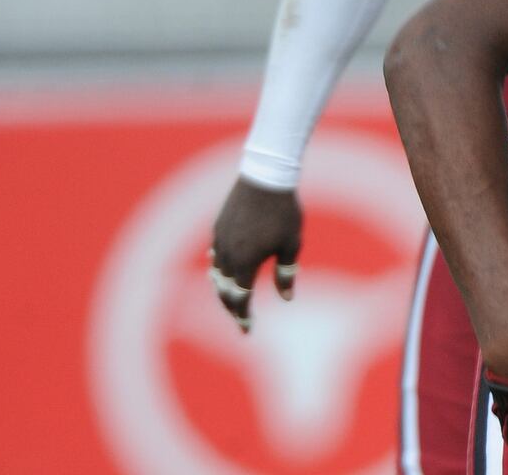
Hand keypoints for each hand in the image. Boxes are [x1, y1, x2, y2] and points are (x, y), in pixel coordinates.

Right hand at [209, 177, 301, 332]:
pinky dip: (220, 268)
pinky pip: (215, 255)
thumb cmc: (284, 212)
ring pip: (217, 274)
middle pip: (224, 291)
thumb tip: (287, 298)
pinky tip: (224, 271)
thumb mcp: (291, 244)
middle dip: (232, 308)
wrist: (265, 177)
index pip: (240, 300)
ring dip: (224, 289)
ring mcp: (219, 240)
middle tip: (241, 320)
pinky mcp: (218, 227)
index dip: (243, 317)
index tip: (247, 331)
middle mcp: (227, 256)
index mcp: (245, 263)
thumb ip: (286, 273)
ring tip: (232, 298)